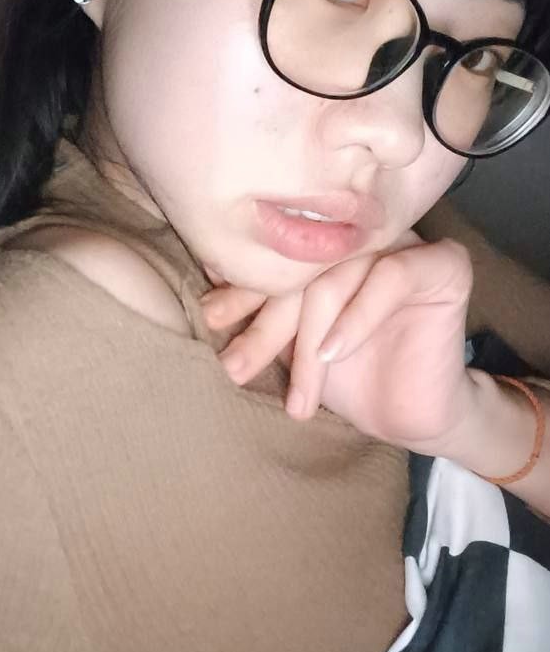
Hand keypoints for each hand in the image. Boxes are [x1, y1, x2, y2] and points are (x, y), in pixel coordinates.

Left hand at [202, 234, 476, 455]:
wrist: (409, 417)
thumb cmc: (348, 377)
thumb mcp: (290, 342)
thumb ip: (262, 308)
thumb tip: (209, 281)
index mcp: (329, 242)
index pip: (279, 257)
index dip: (244, 288)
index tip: (211, 319)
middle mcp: (364, 234)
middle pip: (303, 267)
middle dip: (267, 323)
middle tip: (236, 367)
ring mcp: (405, 244)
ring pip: (338, 278)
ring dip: (310, 342)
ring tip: (297, 396)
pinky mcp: (443, 265)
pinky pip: (391, 278)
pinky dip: (357, 319)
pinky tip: (334, 354)